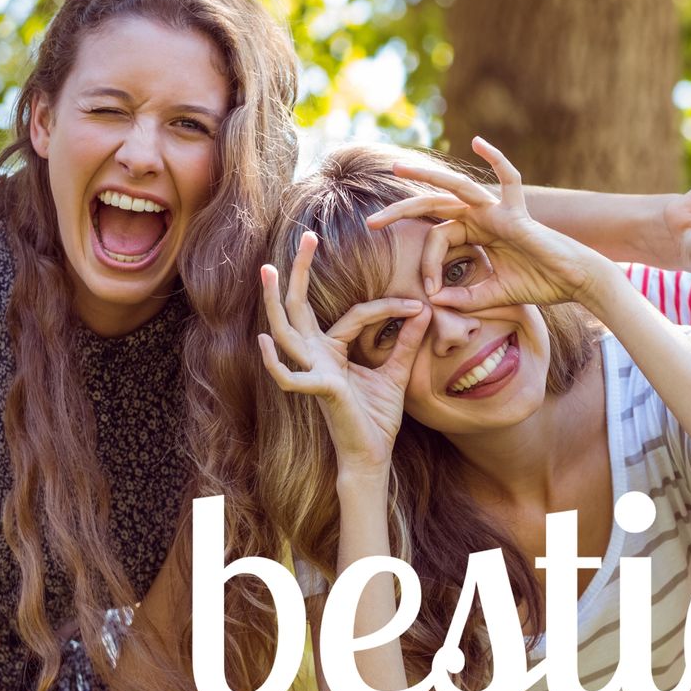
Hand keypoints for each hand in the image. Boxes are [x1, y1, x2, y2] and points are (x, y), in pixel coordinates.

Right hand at [258, 232, 430, 474]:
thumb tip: (424, 310)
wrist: (374, 454)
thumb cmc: (377, 418)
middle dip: (300, 272)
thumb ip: (406, 343)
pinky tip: (266, 341)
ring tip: (267, 269)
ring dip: (275, 301)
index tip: (418, 305)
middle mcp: (317, 357)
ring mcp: (314, 372)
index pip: (355, 314)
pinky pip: (290, 377)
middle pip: (300, 307)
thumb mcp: (396, 373)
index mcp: (333, 351)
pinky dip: (276, 363)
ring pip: (287, 331)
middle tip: (306, 235)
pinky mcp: (320, 391)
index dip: (388, 307)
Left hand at [366, 137, 607, 311]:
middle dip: (402, 211)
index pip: (438, 239)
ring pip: (457, 187)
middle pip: (435, 206)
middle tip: (372, 224)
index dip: (427, 265)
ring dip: (425, 175)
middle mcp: (483, 217)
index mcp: (476, 234)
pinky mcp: (518, 212)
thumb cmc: (539, 286)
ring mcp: (499, 210)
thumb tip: (435, 302)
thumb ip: (465, 298)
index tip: (431, 291)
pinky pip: (509, 178)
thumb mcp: (492, 296)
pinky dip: (497, 158)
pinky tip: (478, 142)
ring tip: (397, 168)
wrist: (574, 283)